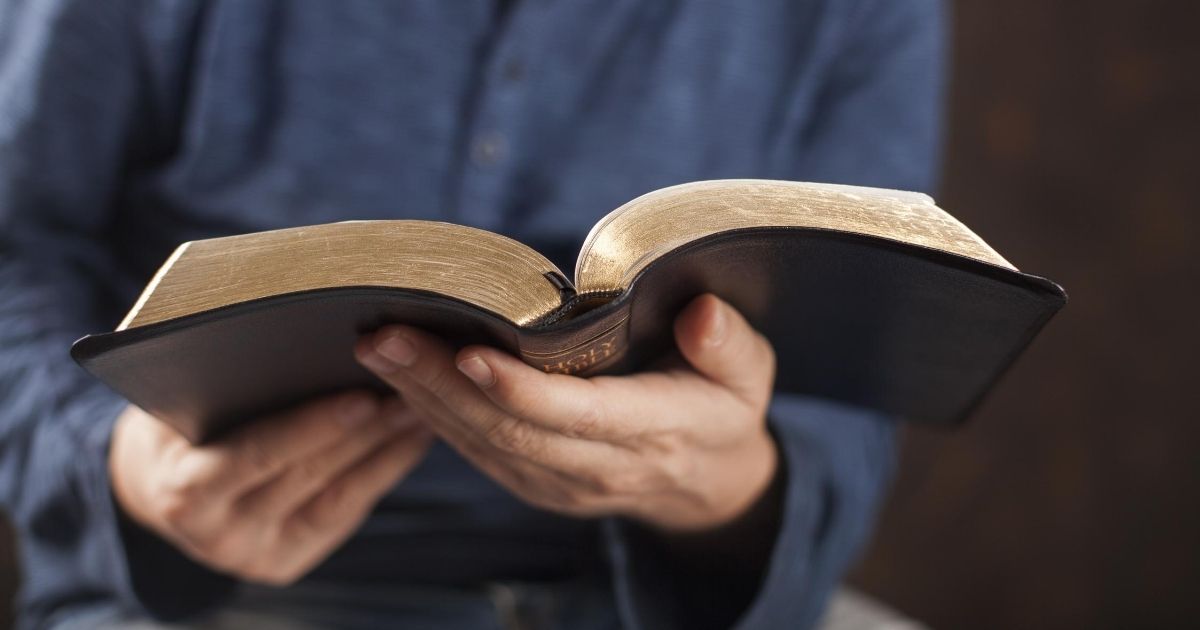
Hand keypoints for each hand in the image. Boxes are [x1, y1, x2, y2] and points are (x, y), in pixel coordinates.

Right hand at [109, 392, 432, 584]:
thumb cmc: (176, 425)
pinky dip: (385, 471)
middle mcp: (219, 536)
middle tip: (414, 389)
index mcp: (183, 493)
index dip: (311, 428)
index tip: (363, 396)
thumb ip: (221, 386)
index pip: (255, 457)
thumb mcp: (179, 404)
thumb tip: (297, 334)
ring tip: (423, 405)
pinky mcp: (288, 561)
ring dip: (387, 448)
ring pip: (338, 496)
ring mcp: (257, 555)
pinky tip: (414, 436)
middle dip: (367, 431)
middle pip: (307, 475)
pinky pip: (347, 512)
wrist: (158, 486)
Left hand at [354, 294, 777, 531]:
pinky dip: (434, 417)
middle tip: (385, 336)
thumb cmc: (724, 408)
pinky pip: (479, 453)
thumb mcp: (749, 373)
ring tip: (376, 347)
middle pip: (509, 430)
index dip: (522, 389)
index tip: (469, 351)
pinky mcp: (536, 484)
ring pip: (483, 445)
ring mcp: (561, 484)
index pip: (579, 415)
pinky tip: (400, 378)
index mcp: (655, 430)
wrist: (709, 485)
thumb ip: (728, 344)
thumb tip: (700, 314)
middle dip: (441, 384)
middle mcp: (600, 465)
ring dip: (423, 399)